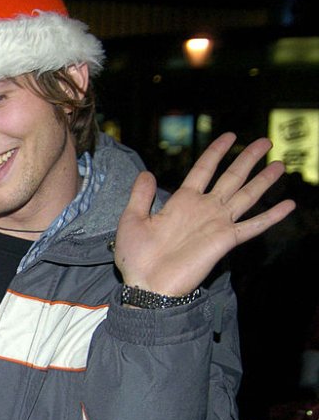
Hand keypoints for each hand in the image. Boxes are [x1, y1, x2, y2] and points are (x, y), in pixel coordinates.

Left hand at [115, 133, 295, 295]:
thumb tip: (147, 172)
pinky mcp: (225, 240)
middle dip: (247, 159)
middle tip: (265, 141)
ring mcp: (217, 224)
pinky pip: (252, 226)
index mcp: (182, 202)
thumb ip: (141, 195)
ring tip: (280, 164)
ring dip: (263, 180)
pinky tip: (287, 204)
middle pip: (231, 177)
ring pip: (246, 196)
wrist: (146, 284)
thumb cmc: (136, 256)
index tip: (229, 136)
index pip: (203, 169)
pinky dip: (271, 216)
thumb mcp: (132, 219)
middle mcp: (203, 209)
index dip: (216, 152)